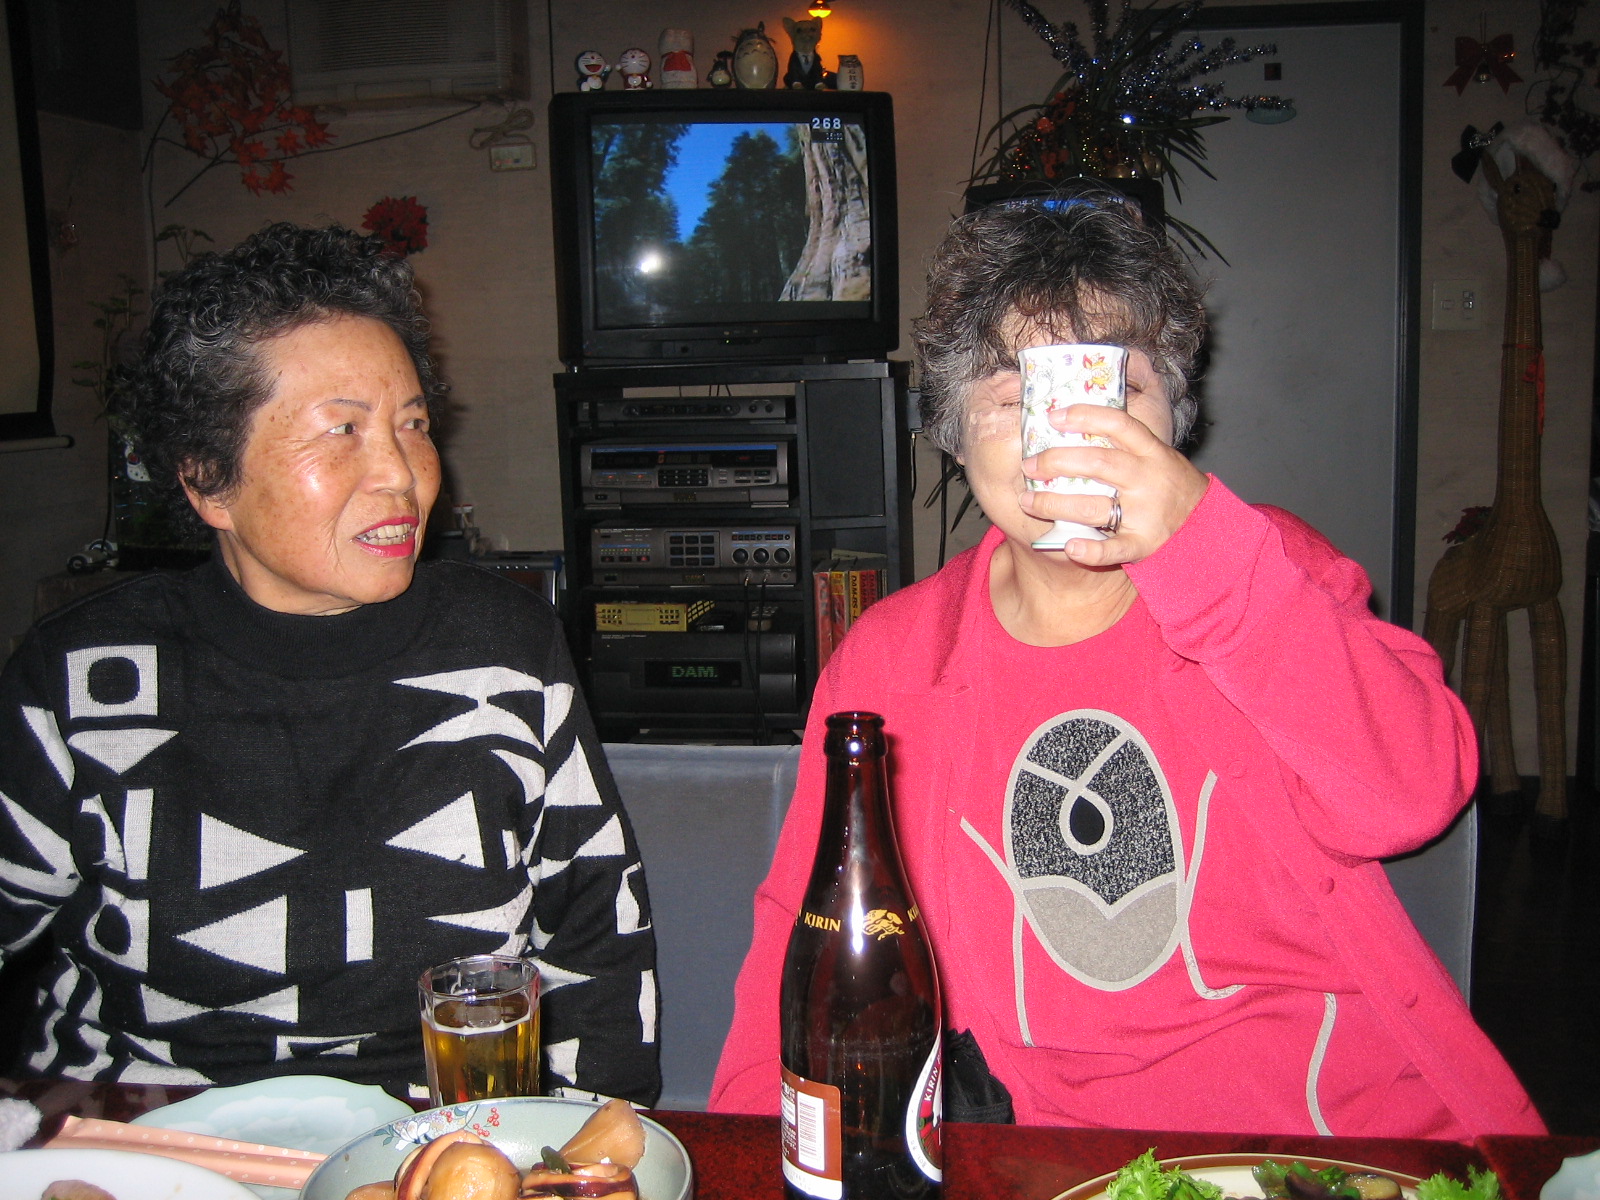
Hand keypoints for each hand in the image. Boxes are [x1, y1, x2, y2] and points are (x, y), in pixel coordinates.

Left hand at [1019, 401, 1208, 566]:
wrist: (1208, 527)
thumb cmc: (1173, 488)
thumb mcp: (1159, 457)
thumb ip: (1127, 445)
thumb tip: (1079, 423)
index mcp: (1152, 453)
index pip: (1118, 424)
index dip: (1085, 416)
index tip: (1053, 416)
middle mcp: (1148, 479)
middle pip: (1097, 463)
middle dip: (1056, 462)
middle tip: (1029, 465)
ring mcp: (1146, 513)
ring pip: (1093, 506)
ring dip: (1055, 504)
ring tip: (1027, 501)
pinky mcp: (1144, 544)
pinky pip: (1114, 549)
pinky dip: (1091, 551)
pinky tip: (1068, 547)